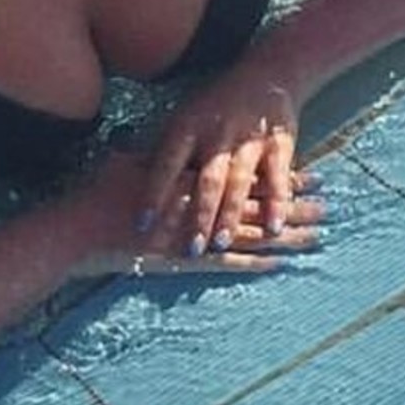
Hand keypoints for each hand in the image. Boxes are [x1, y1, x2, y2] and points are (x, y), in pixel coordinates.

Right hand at [67, 145, 320, 280]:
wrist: (77, 231)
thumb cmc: (95, 195)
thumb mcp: (126, 164)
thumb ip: (150, 154)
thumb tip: (163, 140)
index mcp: (188, 173)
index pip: (241, 172)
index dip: (275, 173)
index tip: (308, 171)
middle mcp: (196, 200)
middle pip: (255, 201)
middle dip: (292, 202)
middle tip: (327, 203)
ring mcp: (191, 232)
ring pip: (250, 232)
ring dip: (285, 234)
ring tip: (318, 234)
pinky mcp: (183, 261)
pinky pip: (227, 264)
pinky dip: (254, 263)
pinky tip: (280, 263)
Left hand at [138, 67, 301, 256]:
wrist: (266, 74)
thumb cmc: (215, 104)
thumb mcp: (185, 117)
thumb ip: (165, 149)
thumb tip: (125, 174)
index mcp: (189, 126)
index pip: (167, 163)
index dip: (154, 193)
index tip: (142, 224)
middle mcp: (217, 132)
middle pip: (206, 179)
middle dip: (198, 214)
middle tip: (190, 248)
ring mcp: (249, 138)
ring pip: (239, 180)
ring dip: (230, 214)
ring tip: (221, 244)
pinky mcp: (279, 144)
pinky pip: (278, 177)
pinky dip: (277, 202)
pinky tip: (273, 228)